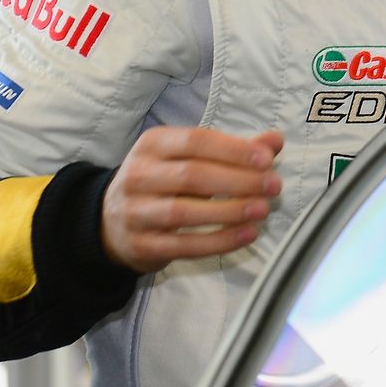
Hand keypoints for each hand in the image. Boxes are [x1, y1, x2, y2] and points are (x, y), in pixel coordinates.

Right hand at [102, 126, 285, 272]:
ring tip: (263, 210)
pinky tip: (248, 235)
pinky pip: (183, 245)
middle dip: (238, 181)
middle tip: (273, 186)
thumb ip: (233, 150)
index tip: (267, 159)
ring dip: (229, 211)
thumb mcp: (189, 159)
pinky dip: (219, 241)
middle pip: (192, 176)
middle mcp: (138, 175)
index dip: (233, 150)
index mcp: (152, 145)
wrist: (111, 223)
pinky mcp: (141, 245)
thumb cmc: (163, 183)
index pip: (195, 141)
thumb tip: (275, 141)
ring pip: (184, 212)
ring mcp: (135, 212)